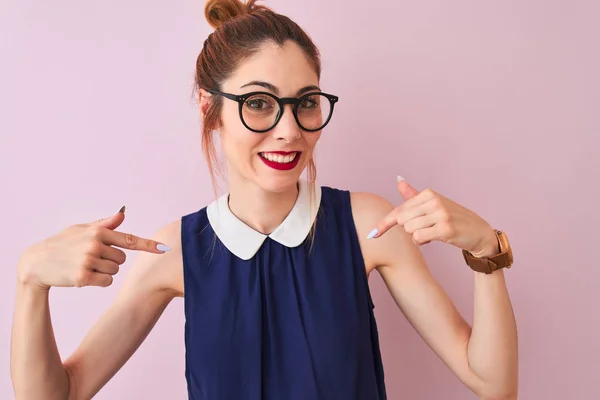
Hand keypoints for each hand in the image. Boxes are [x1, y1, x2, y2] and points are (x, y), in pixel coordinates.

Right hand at [18, 206, 170, 289]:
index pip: (130, 239)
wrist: (36, 263)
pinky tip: (84, 276)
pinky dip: (99, 281)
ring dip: (104, 271)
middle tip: (90, 258)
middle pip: (122, 259)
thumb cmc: (61, 244)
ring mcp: (89, 260)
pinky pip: (107, 281)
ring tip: (84, 265)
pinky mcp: (84, 277)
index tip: (165, 249)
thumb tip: (122, 214)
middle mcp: (95, 244)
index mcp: (98, 231)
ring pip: (115, 271)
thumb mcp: (80, 229)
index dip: (149, 245)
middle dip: (111, 260)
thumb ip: (104, 225)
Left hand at [368, 177, 498, 256]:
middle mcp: (433, 200)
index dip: (384, 224)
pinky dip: (422, 242)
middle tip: (424, 230)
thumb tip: (398, 180)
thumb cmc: (453, 219)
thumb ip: (413, 195)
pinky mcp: (446, 228)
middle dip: (408, 229)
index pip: (399, 210)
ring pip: (410, 230)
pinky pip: (419, 238)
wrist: (479, 232)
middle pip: (402, 221)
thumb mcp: (433, 204)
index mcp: (428, 193)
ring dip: (417, 237)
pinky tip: (433, 239)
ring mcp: (440, 214)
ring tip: (431, 233)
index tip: (371, 235)